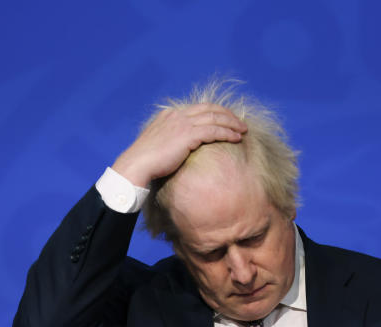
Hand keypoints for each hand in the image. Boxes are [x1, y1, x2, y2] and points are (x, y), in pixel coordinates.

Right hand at [111, 104, 246, 187]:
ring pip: (215, 118)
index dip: (215, 112)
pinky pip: (214, 131)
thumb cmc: (145, 161)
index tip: (226, 119)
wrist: (137, 164)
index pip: (198, 108)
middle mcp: (177, 115)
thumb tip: (176, 148)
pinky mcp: (188, 135)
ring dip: (232, 123)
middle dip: (227, 114)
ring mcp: (182, 123)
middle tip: (240, 122)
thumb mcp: (157, 144)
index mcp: (170, 115)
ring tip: (243, 130)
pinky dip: (227, 133)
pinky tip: (236, 138)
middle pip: (210, 109)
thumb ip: (169, 139)